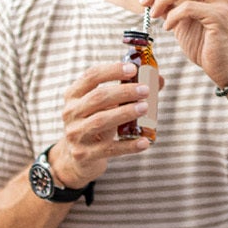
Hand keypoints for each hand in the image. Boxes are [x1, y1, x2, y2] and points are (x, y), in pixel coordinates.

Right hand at [45, 61, 154, 187]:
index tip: (133, 69)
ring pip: (101, 121)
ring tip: (145, 108)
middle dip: (123, 92)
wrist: (77, 159)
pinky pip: (110, 149)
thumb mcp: (103, 107)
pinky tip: (144, 142)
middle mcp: (71, 113)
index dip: (112, 71)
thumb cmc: (95, 125)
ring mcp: (76, 134)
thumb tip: (157, 79)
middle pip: (98, 98)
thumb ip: (125, 93)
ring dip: (125, 113)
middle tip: (145, 90)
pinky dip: (129, 145)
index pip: (91, 77)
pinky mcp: (84, 155)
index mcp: (73, 95)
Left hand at [141, 0, 227, 84]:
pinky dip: (173, 16)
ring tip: (154, 15)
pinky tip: (168, 27)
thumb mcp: (183, 21)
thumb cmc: (205, 46)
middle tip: (143, 1)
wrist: (225, 68)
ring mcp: (223, 0)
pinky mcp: (219, 16)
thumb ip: (171, 4)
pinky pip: (188, 8)